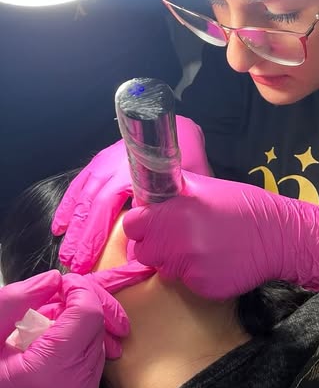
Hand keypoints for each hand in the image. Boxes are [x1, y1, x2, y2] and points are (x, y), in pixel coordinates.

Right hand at [0, 272, 129, 387]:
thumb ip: (16, 303)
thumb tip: (53, 278)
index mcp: (51, 369)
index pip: (88, 313)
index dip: (79, 291)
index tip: (61, 285)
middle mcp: (77, 387)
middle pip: (97, 326)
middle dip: (79, 306)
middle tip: (53, 303)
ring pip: (98, 343)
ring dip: (79, 327)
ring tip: (45, 330)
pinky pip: (92, 364)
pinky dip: (77, 349)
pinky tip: (51, 350)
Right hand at [52, 116, 209, 272]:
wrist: (172, 124)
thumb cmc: (184, 151)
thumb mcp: (189, 177)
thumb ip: (177, 204)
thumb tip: (165, 239)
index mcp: (135, 169)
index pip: (110, 204)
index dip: (98, 233)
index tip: (92, 258)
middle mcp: (115, 164)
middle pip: (93, 203)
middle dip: (83, 236)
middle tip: (75, 264)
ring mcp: (106, 161)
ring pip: (83, 196)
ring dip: (73, 225)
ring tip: (67, 252)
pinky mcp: (101, 161)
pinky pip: (79, 184)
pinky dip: (68, 205)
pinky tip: (60, 226)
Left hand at [123, 171, 318, 299]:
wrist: (279, 235)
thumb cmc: (245, 207)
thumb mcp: (207, 188)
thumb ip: (174, 195)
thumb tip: (149, 198)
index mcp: (176, 209)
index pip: (133, 223)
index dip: (143, 224)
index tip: (154, 224)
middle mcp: (178, 238)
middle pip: (144, 251)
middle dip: (157, 246)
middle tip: (179, 239)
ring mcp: (189, 264)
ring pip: (164, 269)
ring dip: (176, 262)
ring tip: (204, 249)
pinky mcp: (201, 286)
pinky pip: (187, 283)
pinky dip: (197, 275)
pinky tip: (216, 262)